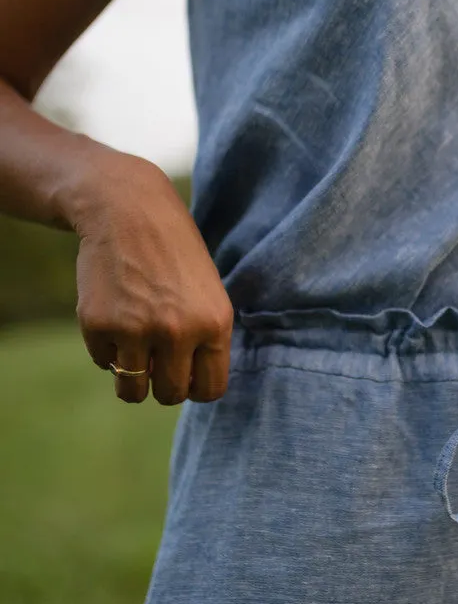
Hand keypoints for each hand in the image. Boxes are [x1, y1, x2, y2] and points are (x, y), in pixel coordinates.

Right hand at [74, 154, 233, 403]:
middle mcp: (178, 331)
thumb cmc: (173, 252)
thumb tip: (192, 388)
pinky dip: (107, 348)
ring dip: (132, 376)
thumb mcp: (207, 292)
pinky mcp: (98, 325)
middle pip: (170, 395)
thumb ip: (206, 338)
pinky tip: (114, 312)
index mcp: (215, 323)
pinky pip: (103, 363)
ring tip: (133, 347)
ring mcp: (136, 330)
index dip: (195, 386)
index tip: (185, 373)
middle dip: (162, 383)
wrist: (126, 209)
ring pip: (132, 392)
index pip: (210, 390)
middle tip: (156, 358)